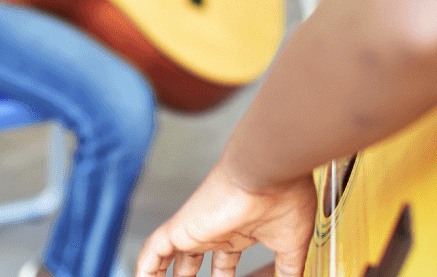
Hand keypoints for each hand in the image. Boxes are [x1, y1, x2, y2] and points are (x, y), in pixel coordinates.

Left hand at [135, 162, 315, 276]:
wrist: (269, 169)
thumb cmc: (285, 196)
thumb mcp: (291, 245)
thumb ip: (288, 269)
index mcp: (240, 232)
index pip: (224, 263)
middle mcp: (217, 229)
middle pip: (193, 262)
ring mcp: (198, 228)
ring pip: (170, 259)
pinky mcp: (182, 227)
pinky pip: (153, 252)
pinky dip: (145, 270)